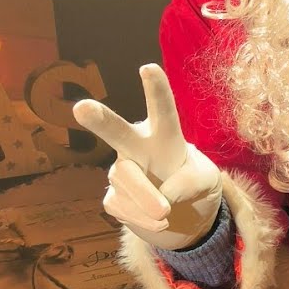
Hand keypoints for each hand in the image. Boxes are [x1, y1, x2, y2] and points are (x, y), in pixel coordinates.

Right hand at [74, 64, 222, 250]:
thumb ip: (191, 181)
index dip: (156, 89)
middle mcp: (136, 145)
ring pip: (124, 179)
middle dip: (100, 120)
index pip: (162, 110)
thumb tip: (164, 195)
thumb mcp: (206, 179)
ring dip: (146, 199)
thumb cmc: (193, 181)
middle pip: (117, 132)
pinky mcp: (113, 196)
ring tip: (165, 213)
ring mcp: (121, 170)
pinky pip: (121, 207)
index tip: (148, 68)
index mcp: (164, 133)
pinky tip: (158, 220)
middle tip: (82, 108)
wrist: (180, 210)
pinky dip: (142, 218)